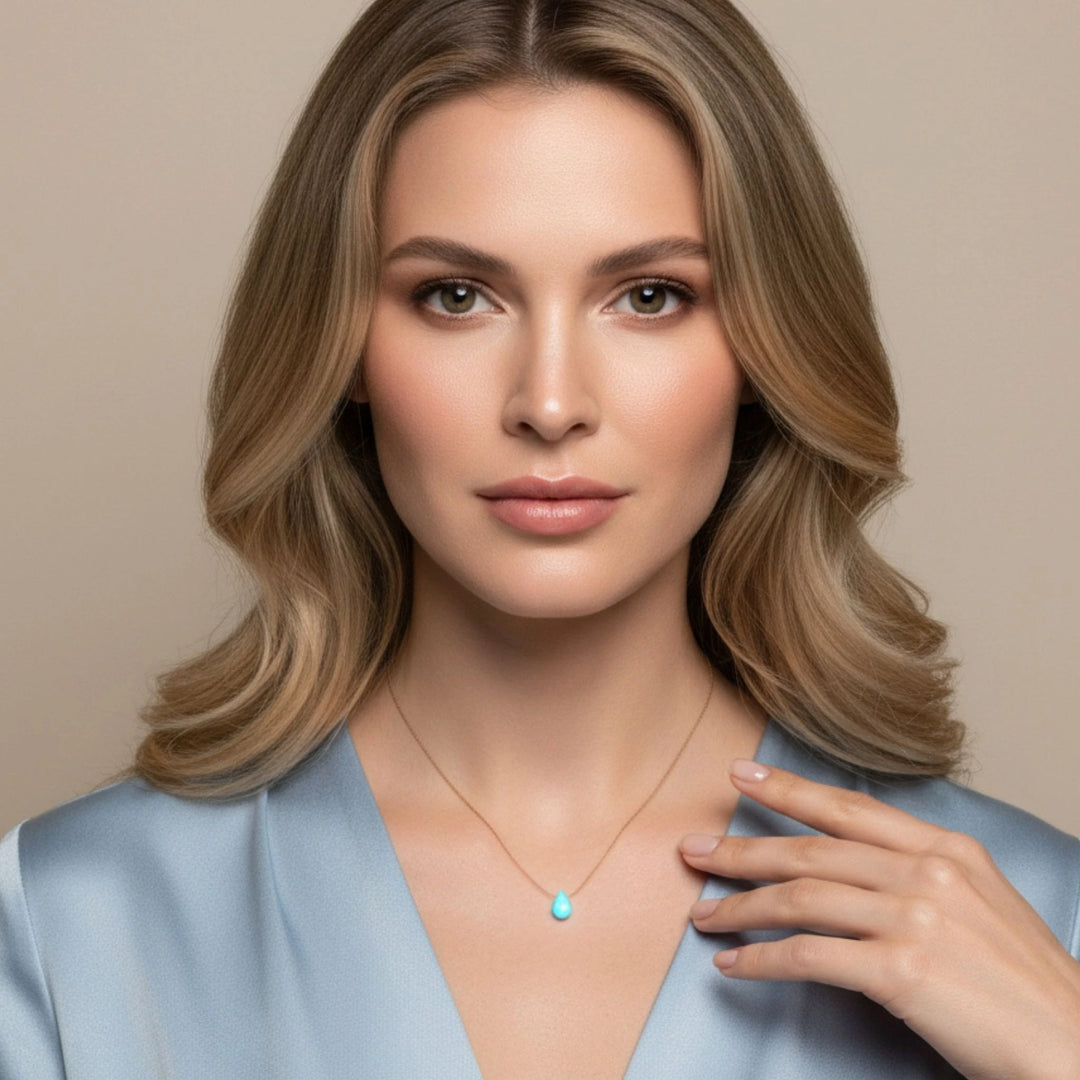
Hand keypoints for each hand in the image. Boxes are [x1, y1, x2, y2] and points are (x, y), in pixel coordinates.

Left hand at [678, 760, 1079, 1079]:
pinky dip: (761, 960)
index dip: (789, 789)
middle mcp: (928, 873)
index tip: (742, 774)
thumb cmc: (1026, 985)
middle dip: (743, 849)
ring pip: (799, 898)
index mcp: (948, 849)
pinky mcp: (902, 972)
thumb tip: (854, 865)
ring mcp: (915, 919)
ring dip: (740, 908)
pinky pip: (808, 955)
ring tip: (703, 916)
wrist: (1074, 1050)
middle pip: (811, 850)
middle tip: (694, 851)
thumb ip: (920, 873)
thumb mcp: (982, 903)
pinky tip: (735, 965)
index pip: (850, 808)